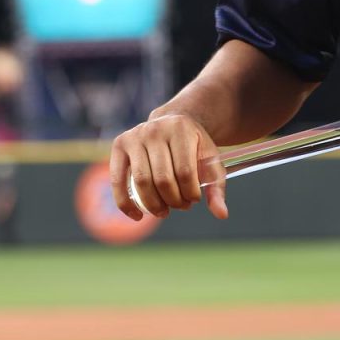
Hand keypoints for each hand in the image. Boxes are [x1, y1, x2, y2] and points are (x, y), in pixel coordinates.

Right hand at [109, 112, 228, 221]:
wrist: (173, 124)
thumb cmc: (194, 147)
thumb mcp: (210, 161)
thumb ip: (216, 186)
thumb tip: (222, 215)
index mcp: (181, 128)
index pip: (185, 172)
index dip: (190, 193)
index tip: (194, 199)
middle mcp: (155, 129)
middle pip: (163, 179)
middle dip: (173, 200)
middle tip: (181, 206)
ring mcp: (135, 136)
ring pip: (142, 182)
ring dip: (154, 205)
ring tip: (164, 211)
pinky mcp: (119, 145)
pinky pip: (118, 180)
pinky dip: (125, 203)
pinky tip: (137, 216)